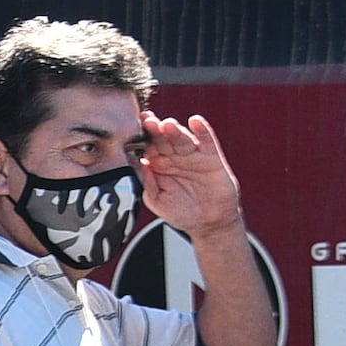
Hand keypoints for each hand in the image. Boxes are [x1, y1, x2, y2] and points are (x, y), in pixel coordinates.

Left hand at [135, 110, 241, 238]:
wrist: (208, 224)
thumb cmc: (181, 212)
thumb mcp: (158, 201)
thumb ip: (148, 185)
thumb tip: (140, 166)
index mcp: (159, 164)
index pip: (148, 147)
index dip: (142, 138)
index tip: (133, 129)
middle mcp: (175, 156)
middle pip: (164, 139)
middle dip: (156, 130)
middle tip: (149, 122)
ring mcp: (193, 155)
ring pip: (182, 138)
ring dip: (175, 130)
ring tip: (167, 125)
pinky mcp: (212, 158)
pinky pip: (207, 141)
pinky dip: (202, 130)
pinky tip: (195, 121)